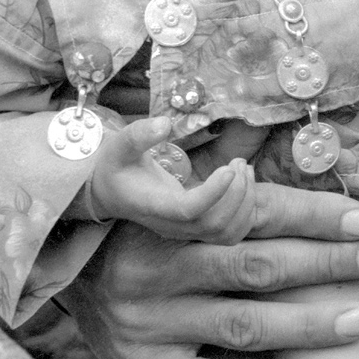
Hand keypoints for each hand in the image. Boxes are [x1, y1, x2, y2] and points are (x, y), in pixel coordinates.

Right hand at [60, 184, 358, 358]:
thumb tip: (266, 162)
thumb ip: (219, 190)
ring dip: (306, 323)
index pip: (253, 212)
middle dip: (323, 261)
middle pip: (255, 265)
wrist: (64, 274)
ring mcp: (152, 322)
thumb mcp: (164, 192)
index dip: (310, 214)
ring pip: (241, 324)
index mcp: (170, 217)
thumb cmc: (141, 229)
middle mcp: (159, 268)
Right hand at [88, 116, 262, 243]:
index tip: (228, 168)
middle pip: (214, 223)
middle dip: (236, 193)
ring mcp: (185, 232)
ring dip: (245, 202)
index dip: (213, 192)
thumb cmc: (117, 166)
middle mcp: (171, 224)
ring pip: (227, 233)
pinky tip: (244, 183)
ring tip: (243, 169)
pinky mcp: (197, 231)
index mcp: (153, 204)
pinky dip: (246, 212)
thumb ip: (139, 134)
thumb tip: (165, 124)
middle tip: (238, 163)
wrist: (111, 192)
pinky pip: (231, 234)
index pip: (188, 210)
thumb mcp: (120, 145)